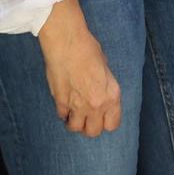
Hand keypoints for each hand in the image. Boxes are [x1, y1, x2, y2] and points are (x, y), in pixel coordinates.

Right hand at [37, 0, 122, 137]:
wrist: (67, 42)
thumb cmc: (88, 49)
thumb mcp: (106, 69)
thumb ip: (105, 87)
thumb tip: (100, 95)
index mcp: (112, 95)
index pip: (112, 124)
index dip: (106, 122)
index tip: (101, 118)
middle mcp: (96, 104)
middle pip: (93, 131)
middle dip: (90, 126)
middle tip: (86, 117)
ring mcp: (77, 105)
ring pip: (76, 128)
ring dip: (75, 122)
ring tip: (74, 113)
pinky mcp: (60, 102)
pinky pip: (62, 116)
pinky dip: (63, 113)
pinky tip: (65, 104)